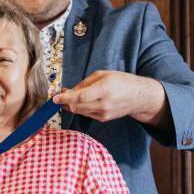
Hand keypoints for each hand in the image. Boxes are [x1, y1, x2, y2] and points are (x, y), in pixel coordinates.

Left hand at [51, 70, 166, 124]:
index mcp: (104, 89)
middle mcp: (103, 104)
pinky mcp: (103, 119)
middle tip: (58, 96)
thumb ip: (85, 83)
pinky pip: (86, 114)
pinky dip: (79, 108)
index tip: (55, 97)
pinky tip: (78, 102)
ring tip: (67, 97)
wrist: (138, 97)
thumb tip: (70, 90)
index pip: (80, 97)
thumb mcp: (103, 75)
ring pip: (80, 111)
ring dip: (70, 106)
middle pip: (77, 106)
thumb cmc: (122, 82)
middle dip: (65, 102)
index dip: (65, 98)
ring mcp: (103, 113)